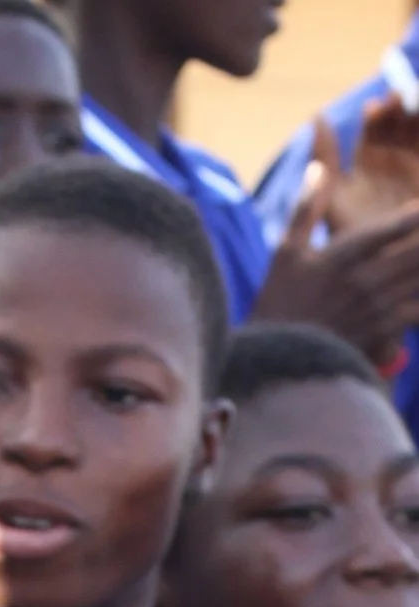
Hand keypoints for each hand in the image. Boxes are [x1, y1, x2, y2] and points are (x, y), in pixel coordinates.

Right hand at [260, 115, 418, 360]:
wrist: (275, 365)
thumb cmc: (279, 304)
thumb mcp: (286, 253)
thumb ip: (306, 209)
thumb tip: (317, 167)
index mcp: (343, 256)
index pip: (392, 228)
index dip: (414, 216)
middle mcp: (364, 281)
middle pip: (415, 252)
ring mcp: (375, 308)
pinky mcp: (381, 333)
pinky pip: (416, 313)